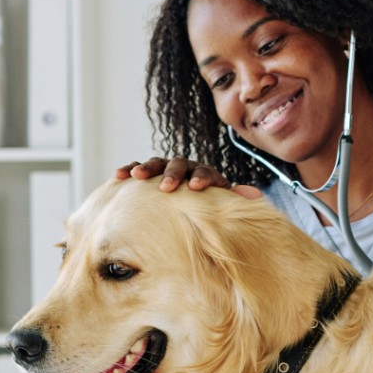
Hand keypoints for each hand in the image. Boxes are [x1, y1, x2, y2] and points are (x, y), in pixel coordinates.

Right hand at [115, 157, 260, 198]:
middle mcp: (188, 168)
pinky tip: (118, 175)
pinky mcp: (150, 175)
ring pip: (158, 163)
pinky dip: (129, 170)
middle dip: (173, 174)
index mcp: (208, 176)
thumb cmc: (209, 209)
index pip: (207, 172)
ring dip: (147, 168)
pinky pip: (138, 169)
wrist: (192, 204)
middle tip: (166, 187)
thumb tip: (255, 195)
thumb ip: (236, 200)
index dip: (202, 178)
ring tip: (136, 176)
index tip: (195, 188)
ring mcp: (167, 169)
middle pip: (181, 165)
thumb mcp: (223, 205)